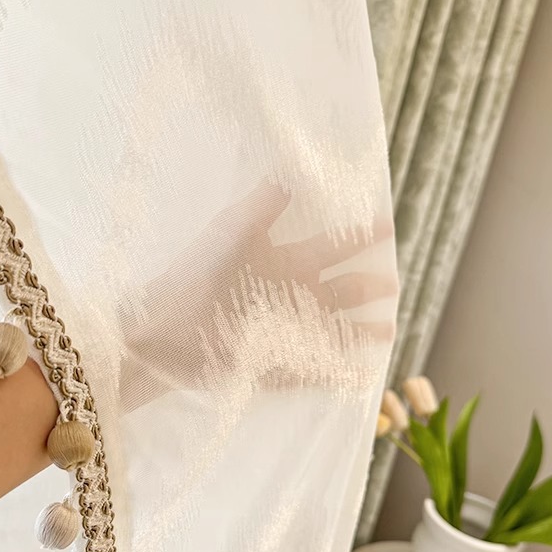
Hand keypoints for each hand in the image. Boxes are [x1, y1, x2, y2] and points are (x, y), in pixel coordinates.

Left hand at [120, 179, 395, 410]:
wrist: (160, 331)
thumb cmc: (194, 277)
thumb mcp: (229, 234)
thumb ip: (260, 207)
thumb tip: (288, 176)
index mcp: (283, 264)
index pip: (331, 246)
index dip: (358, 236)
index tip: (387, 224)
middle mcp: (289, 298)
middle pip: (339, 290)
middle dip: (367, 286)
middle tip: (391, 282)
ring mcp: (285, 334)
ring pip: (333, 332)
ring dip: (360, 332)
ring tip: (389, 331)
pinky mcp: (276, 367)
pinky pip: (314, 371)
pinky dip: (338, 373)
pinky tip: (361, 375)